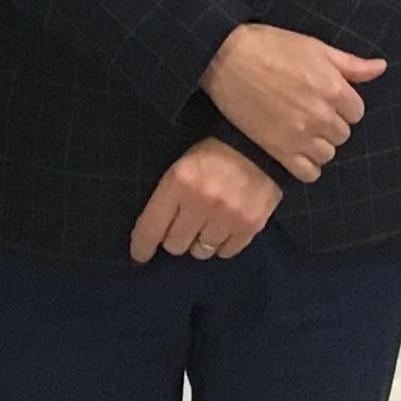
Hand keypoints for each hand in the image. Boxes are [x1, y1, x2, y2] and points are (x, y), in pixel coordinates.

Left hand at [128, 138, 281, 263]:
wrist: (260, 145)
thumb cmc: (213, 155)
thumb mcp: (181, 167)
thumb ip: (168, 198)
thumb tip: (155, 234)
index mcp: (178, 183)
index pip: (151, 228)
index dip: (142, 246)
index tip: (140, 254)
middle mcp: (201, 203)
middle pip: (175, 245)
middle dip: (175, 238)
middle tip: (183, 227)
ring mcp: (227, 216)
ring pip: (201, 251)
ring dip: (200, 242)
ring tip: (207, 225)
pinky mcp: (250, 225)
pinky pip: (226, 252)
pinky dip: (222, 245)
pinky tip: (224, 229)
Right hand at [203, 23, 386, 182]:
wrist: (227, 58)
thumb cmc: (271, 47)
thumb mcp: (316, 48)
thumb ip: (351, 64)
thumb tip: (381, 68)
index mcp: (334, 89)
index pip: (357, 112)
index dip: (342, 105)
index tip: (325, 98)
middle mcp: (321, 116)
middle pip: (343, 134)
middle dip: (330, 124)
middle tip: (309, 111)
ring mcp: (300, 136)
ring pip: (327, 154)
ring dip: (318, 145)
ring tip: (301, 130)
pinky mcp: (279, 150)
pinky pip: (308, 173)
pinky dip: (306, 165)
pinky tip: (295, 150)